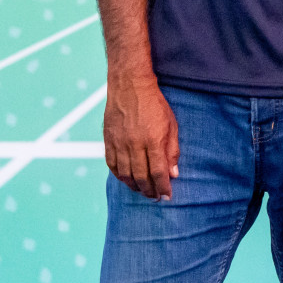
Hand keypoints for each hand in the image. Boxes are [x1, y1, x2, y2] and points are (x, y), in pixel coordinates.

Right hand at [103, 74, 179, 200]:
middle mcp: (135, 144)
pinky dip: (119, 176)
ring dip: (134, 186)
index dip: (163, 187)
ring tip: (142, 190)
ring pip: (125, 174)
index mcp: (153, 140)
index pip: (159, 172)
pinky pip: (112, 165)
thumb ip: (172, 150)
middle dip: (150, 191)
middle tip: (155, 197)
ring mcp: (120, 143)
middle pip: (141, 177)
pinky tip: (126, 179)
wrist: (130, 86)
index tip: (167, 196)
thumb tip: (173, 174)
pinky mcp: (108, 140)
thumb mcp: (171, 124)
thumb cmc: (154, 104)